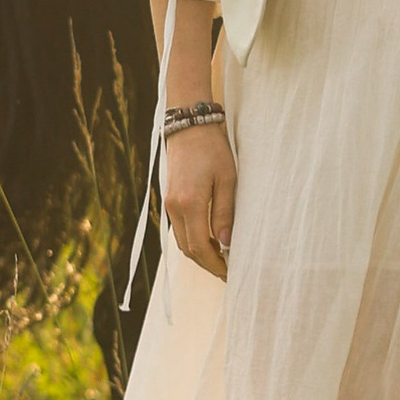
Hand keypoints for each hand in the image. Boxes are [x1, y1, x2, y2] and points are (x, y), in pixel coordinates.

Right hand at [163, 121, 235, 279]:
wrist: (189, 126)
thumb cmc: (213, 149)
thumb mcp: (227, 179)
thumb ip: (225, 213)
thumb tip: (226, 244)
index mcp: (189, 204)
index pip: (199, 247)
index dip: (214, 264)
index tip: (229, 272)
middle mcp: (175, 208)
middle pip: (188, 249)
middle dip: (207, 264)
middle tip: (227, 272)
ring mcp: (170, 204)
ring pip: (182, 241)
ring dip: (199, 254)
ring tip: (220, 260)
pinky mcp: (170, 200)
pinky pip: (180, 229)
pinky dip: (193, 241)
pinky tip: (209, 242)